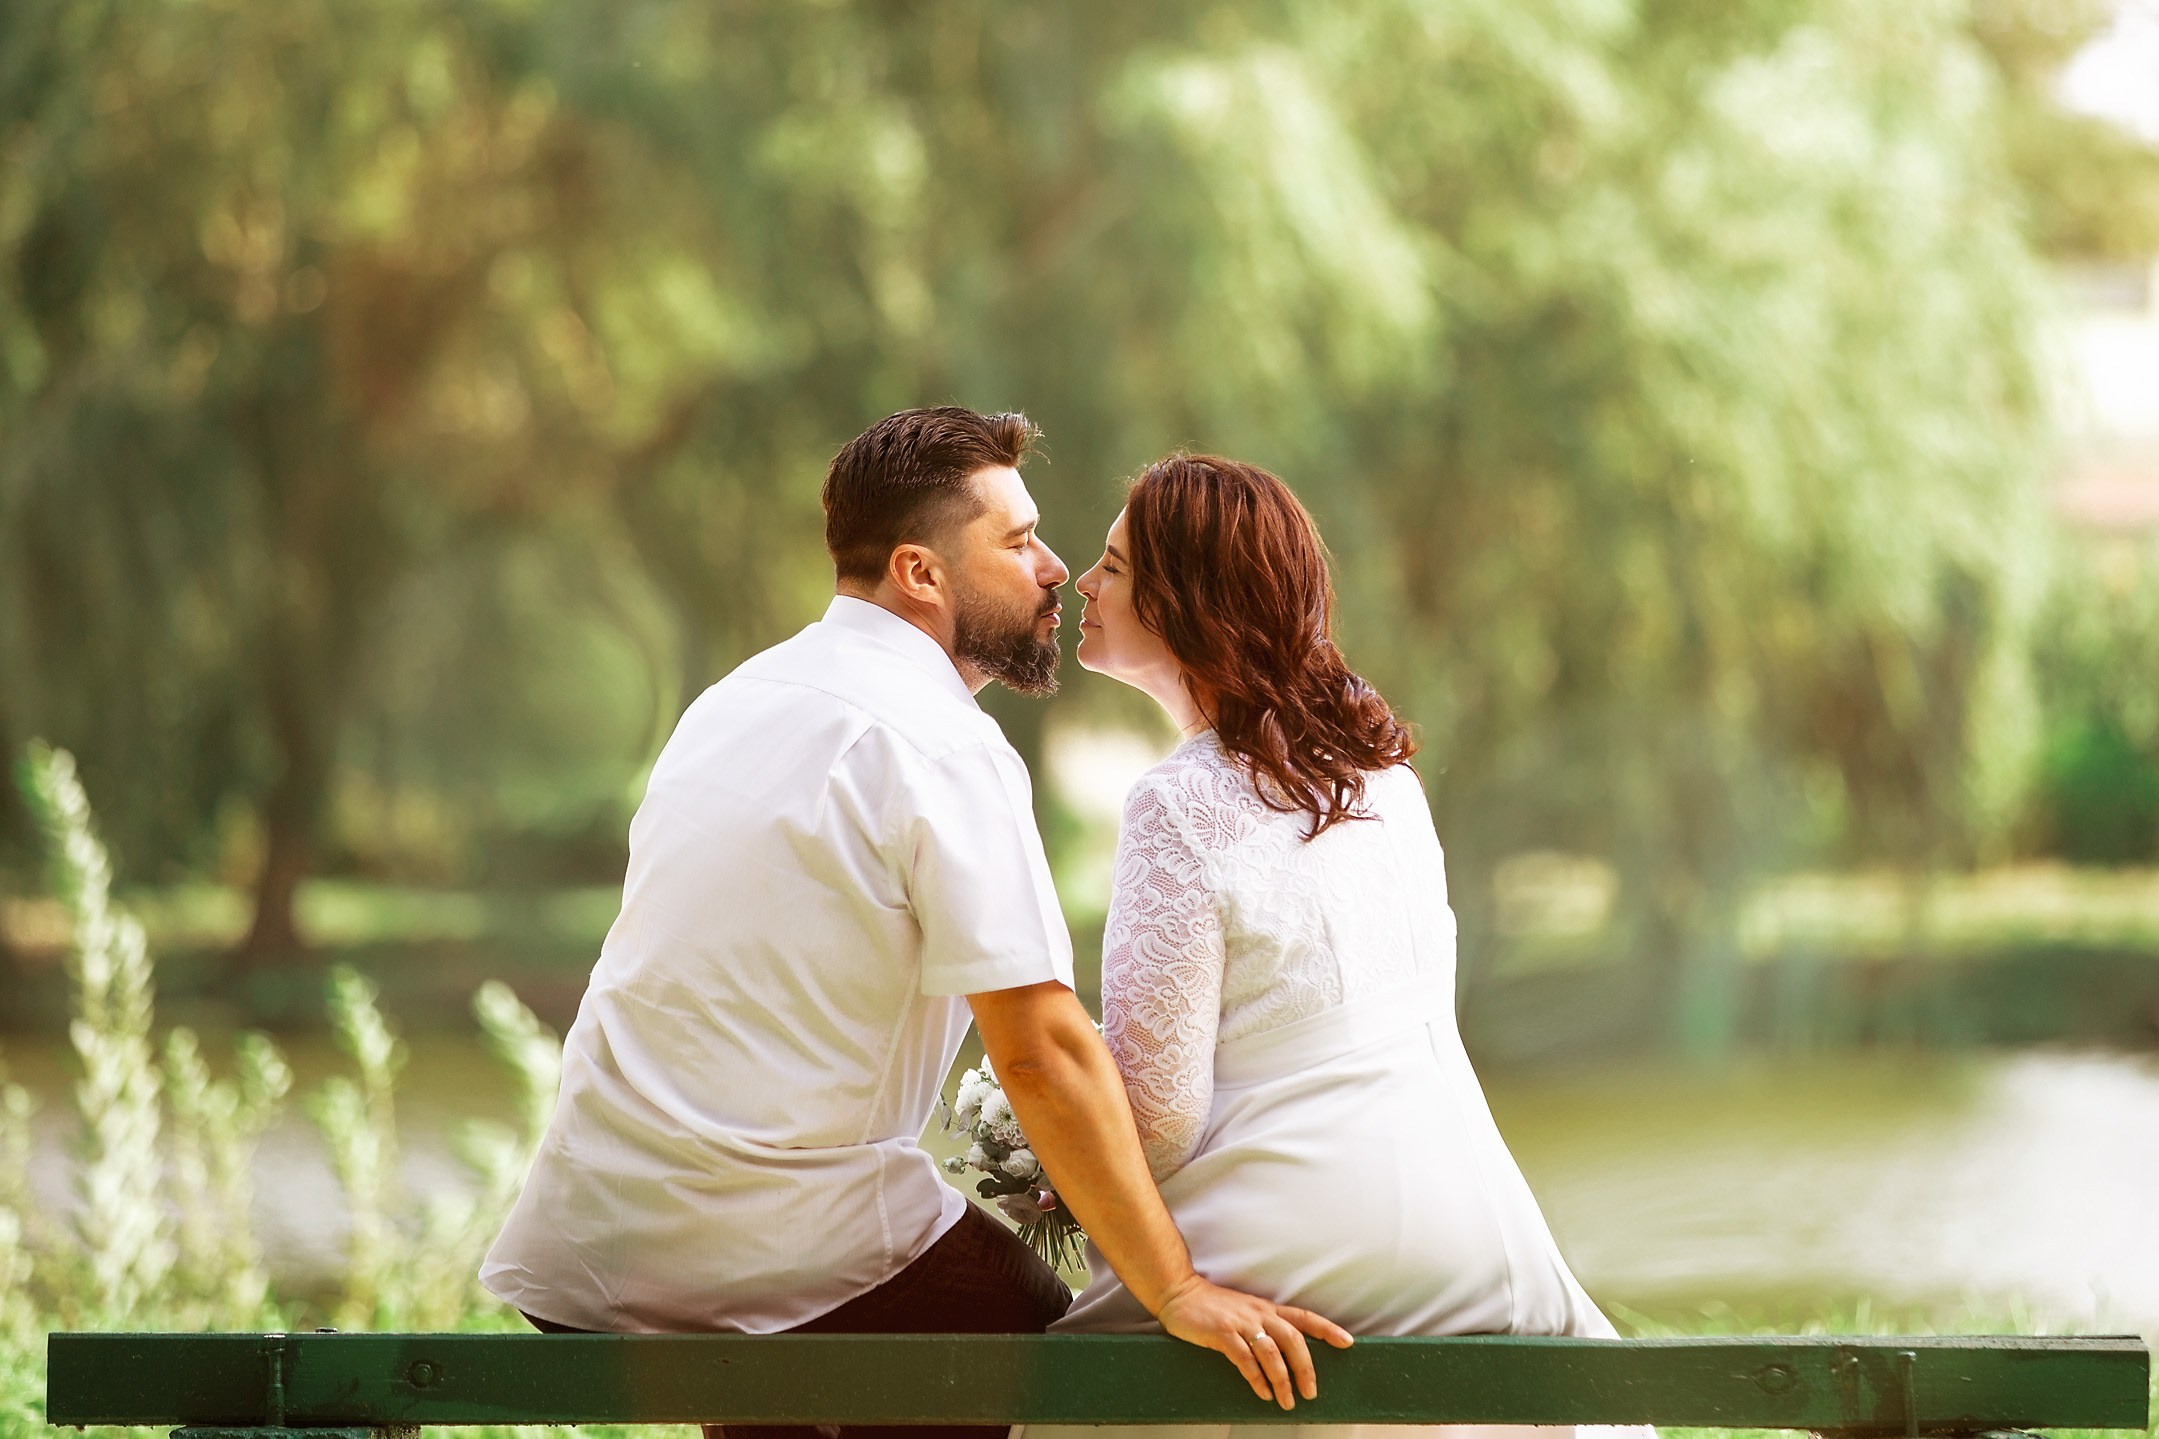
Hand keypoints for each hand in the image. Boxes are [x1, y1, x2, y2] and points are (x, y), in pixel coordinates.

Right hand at [1154, 1273, 1354, 1409]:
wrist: (1180, 1294)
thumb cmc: (1214, 1307)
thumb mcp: (1246, 1311)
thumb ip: (1265, 1326)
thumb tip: (1287, 1354)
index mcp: (1267, 1308)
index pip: (1304, 1317)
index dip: (1327, 1329)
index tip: (1348, 1342)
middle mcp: (1259, 1313)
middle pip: (1293, 1339)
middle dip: (1305, 1368)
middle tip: (1311, 1393)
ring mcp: (1240, 1322)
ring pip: (1271, 1352)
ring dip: (1282, 1379)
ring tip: (1287, 1401)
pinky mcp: (1221, 1333)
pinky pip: (1244, 1358)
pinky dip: (1256, 1378)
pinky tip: (1262, 1392)